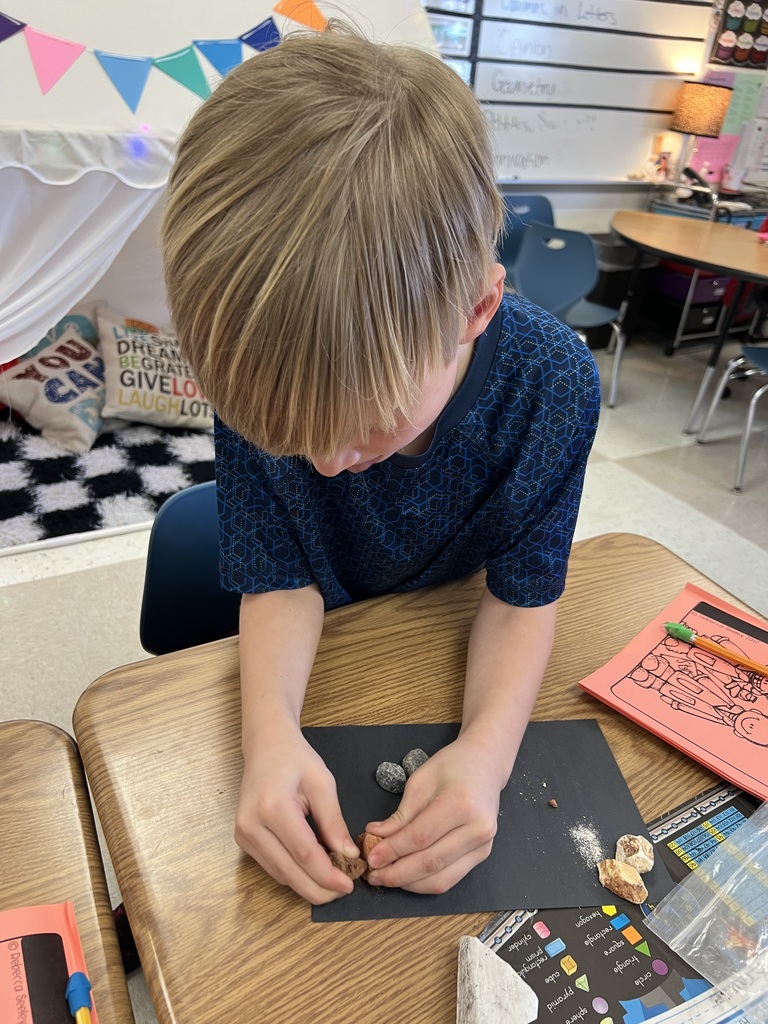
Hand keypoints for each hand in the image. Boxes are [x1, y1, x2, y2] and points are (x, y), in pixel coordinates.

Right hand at [235, 725, 359, 903]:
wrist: (266, 745)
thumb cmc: (295, 758)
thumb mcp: (322, 784)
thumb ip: (334, 822)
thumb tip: (349, 855)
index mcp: (273, 807)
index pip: (305, 854)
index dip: (328, 875)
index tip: (350, 884)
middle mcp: (251, 825)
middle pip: (289, 872)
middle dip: (319, 888)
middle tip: (344, 890)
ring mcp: (243, 834)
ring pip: (279, 874)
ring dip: (307, 883)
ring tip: (333, 880)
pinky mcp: (243, 840)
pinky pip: (272, 866)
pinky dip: (294, 872)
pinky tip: (314, 869)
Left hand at [363, 735, 503, 893]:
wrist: (486, 763)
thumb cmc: (453, 765)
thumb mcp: (420, 780)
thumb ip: (401, 814)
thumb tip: (376, 836)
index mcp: (461, 803)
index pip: (420, 837)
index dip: (393, 851)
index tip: (371, 858)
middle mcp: (477, 829)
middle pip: (431, 862)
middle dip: (397, 873)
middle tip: (374, 874)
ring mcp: (483, 845)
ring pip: (441, 879)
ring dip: (409, 883)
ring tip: (386, 877)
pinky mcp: (482, 855)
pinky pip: (451, 879)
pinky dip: (425, 882)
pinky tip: (407, 877)